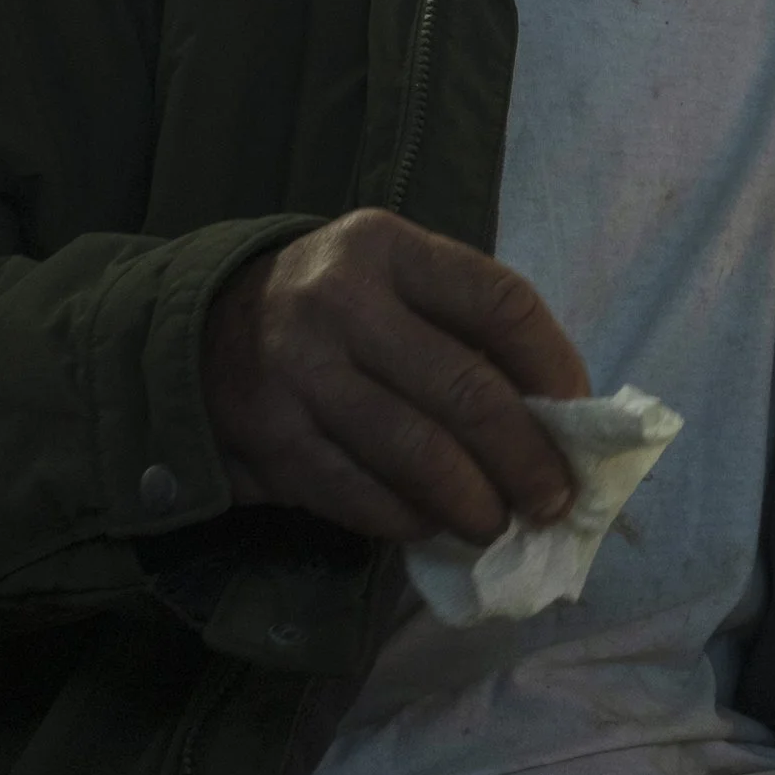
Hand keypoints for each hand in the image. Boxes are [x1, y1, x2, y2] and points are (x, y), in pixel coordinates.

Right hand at [200, 209, 589, 543]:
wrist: (194, 335)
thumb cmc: (335, 316)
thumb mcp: (393, 286)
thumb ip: (467, 332)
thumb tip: (562, 418)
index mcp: (387, 248)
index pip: (500, 303)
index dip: (555, 367)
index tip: (580, 417)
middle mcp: (339, 300)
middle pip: (467, 389)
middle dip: (526, 458)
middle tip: (553, 500)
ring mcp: (298, 370)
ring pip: (419, 454)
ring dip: (474, 503)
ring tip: (498, 524)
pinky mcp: (270, 438)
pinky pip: (363, 495)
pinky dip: (411, 520)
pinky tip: (433, 526)